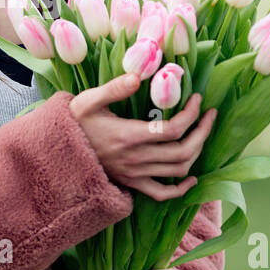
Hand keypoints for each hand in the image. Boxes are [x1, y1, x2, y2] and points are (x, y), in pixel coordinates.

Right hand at [69, 72, 216, 200]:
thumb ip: (114, 88)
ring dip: (197, 152)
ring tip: (202, 133)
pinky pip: (162, 193)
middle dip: (203, 132)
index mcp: (129, 135)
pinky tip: (191, 177)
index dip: (192, 114)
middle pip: (183, 151)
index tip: (197, 99)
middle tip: (209, 115)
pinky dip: (181, 189)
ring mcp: (135, 174)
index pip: (173, 129)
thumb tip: (138, 76)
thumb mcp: (89, 101)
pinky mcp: (132, 184)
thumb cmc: (75, 124)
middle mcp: (136, 158)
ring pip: (178, 170)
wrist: (59, 154)